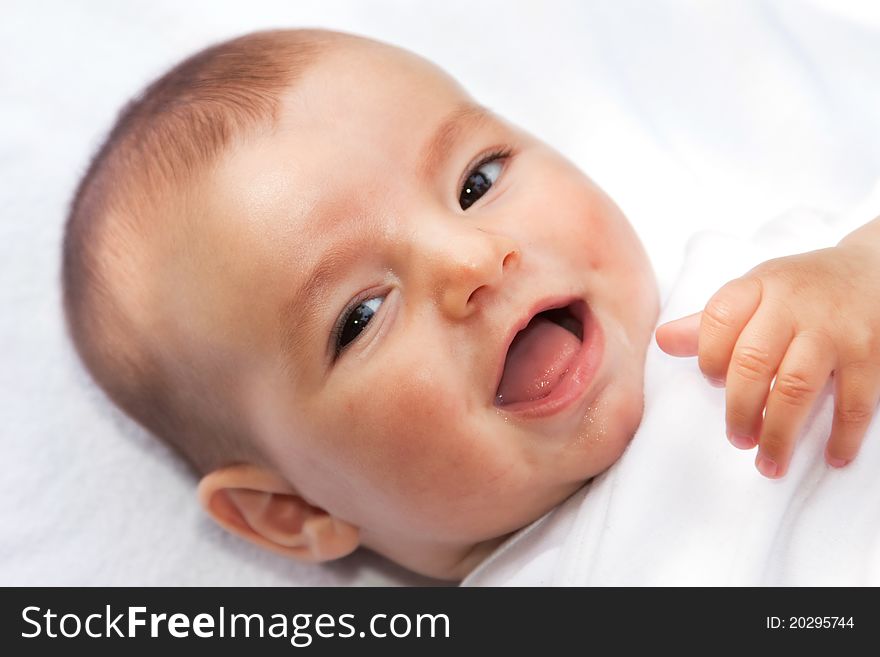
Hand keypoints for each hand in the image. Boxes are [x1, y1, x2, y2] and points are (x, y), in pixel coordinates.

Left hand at [655, 243, 879, 477]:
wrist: (876, 270)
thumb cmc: (801, 290)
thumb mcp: (754, 292)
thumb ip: (709, 322)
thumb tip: (663, 340)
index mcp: (757, 288)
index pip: (717, 320)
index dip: (708, 358)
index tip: (712, 383)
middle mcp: (793, 305)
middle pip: (752, 361)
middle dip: (738, 409)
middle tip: (737, 439)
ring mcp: (833, 330)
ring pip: (796, 386)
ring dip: (779, 432)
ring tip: (768, 462)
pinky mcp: (870, 353)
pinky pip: (854, 402)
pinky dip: (842, 435)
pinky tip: (832, 457)